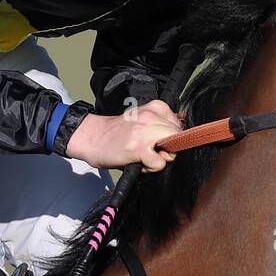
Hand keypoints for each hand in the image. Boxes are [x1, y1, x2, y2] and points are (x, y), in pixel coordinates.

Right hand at [65, 100, 183, 172]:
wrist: (92, 137)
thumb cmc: (117, 133)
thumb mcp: (143, 121)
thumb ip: (162, 125)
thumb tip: (184, 135)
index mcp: (155, 107)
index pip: (180, 126)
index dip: (173, 139)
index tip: (160, 143)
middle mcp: (151, 117)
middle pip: (178, 138)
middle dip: (169, 149)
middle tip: (151, 151)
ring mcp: (145, 132)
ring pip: (172, 149)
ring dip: (160, 158)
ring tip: (144, 156)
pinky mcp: (138, 148)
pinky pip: (159, 163)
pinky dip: (150, 168)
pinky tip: (138, 162)